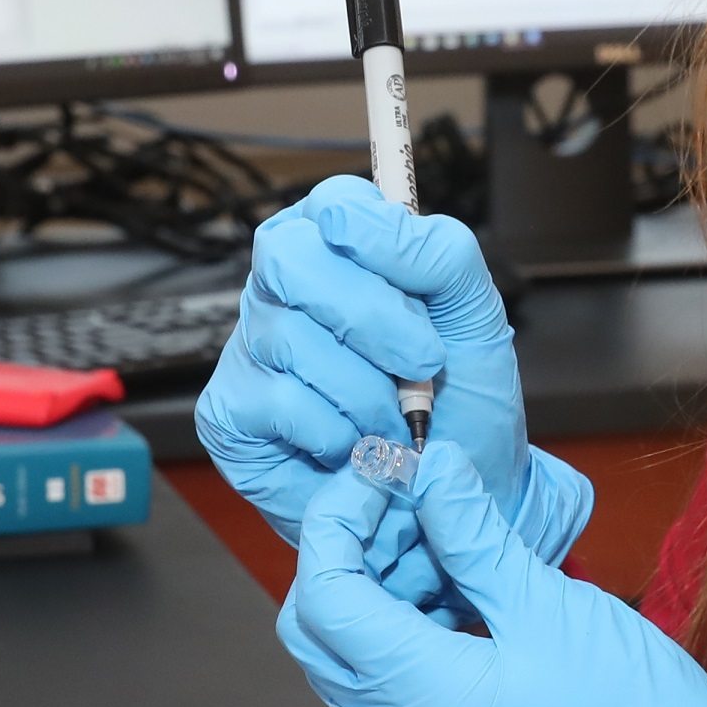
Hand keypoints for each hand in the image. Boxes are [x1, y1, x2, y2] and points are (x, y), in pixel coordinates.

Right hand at [196, 176, 590, 578]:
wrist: (453, 500)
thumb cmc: (462, 406)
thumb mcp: (474, 318)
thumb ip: (436, 252)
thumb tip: (356, 219)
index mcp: (341, 250)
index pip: (334, 206)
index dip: (375, 241)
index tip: (420, 291)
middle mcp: (284, 288)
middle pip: (290, 258)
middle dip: (370, 316)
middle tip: (423, 364)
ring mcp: (251, 348)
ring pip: (291, 337)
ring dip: (367, 391)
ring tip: (397, 421)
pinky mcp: (231, 412)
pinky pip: (277, 402)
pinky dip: (335, 431)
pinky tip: (354, 447)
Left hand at [278, 440, 706, 706]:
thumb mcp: (552, 606)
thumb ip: (475, 537)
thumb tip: (430, 471)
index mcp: (419, 695)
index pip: (324, 596)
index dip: (336, 522)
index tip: (382, 476)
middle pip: (319, 634)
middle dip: (343, 556)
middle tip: (403, 503)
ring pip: (353, 666)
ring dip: (375, 596)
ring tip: (440, 541)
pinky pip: (392, 697)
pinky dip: (403, 639)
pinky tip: (459, 597)